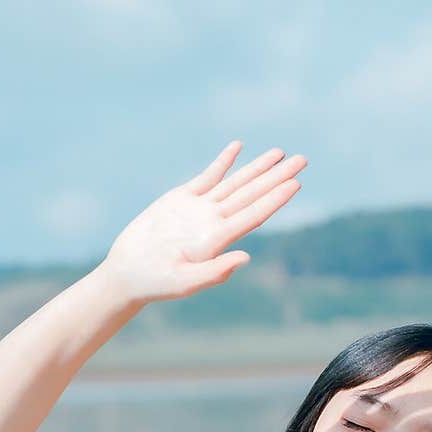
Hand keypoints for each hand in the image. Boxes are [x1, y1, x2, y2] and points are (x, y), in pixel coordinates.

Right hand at [102, 141, 306, 303]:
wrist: (128, 273)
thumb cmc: (156, 283)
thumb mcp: (185, 282)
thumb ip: (215, 271)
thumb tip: (245, 258)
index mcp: (218, 240)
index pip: (254, 214)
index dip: (275, 199)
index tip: (296, 183)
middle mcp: (214, 222)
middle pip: (252, 194)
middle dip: (277, 177)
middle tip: (303, 160)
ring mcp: (199, 209)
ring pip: (235, 183)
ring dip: (257, 168)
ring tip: (280, 153)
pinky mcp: (180, 199)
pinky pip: (207, 177)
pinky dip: (223, 162)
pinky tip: (238, 148)